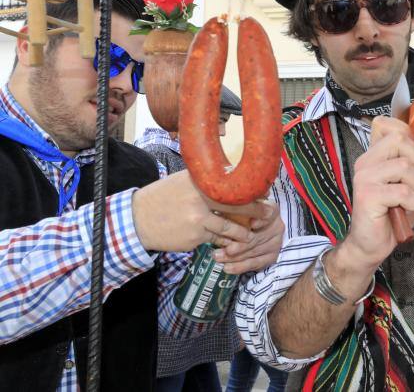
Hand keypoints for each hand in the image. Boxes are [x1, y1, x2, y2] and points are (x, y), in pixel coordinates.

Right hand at [132, 170, 269, 252]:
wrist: (137, 221)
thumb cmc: (163, 198)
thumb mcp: (182, 182)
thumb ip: (204, 181)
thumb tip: (232, 178)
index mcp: (198, 181)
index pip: (230, 185)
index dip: (250, 191)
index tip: (264, 194)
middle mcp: (199, 198)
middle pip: (236, 205)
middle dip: (255, 211)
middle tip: (268, 214)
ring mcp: (197, 218)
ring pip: (229, 228)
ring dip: (242, 233)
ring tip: (250, 236)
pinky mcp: (194, 237)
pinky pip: (215, 239)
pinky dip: (222, 241)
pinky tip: (227, 243)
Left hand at [212, 201, 283, 273]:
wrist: (257, 227)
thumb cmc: (242, 214)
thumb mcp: (240, 207)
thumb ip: (236, 208)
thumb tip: (222, 208)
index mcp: (271, 210)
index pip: (269, 214)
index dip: (261, 220)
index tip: (251, 224)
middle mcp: (277, 227)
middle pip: (258, 237)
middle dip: (239, 244)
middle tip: (222, 247)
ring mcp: (276, 243)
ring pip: (254, 252)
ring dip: (234, 257)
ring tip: (218, 257)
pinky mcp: (271, 257)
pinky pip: (255, 263)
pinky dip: (240, 267)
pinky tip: (228, 268)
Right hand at [341, 116, 413, 268]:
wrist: (371, 244)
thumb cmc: (391, 214)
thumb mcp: (411, 183)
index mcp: (374, 156)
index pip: (386, 124)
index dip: (408, 135)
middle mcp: (365, 162)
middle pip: (399, 138)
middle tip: (413, 181)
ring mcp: (364, 177)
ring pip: (404, 165)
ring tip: (409, 199)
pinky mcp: (367, 195)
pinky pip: (402, 190)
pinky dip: (412, 202)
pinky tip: (405, 210)